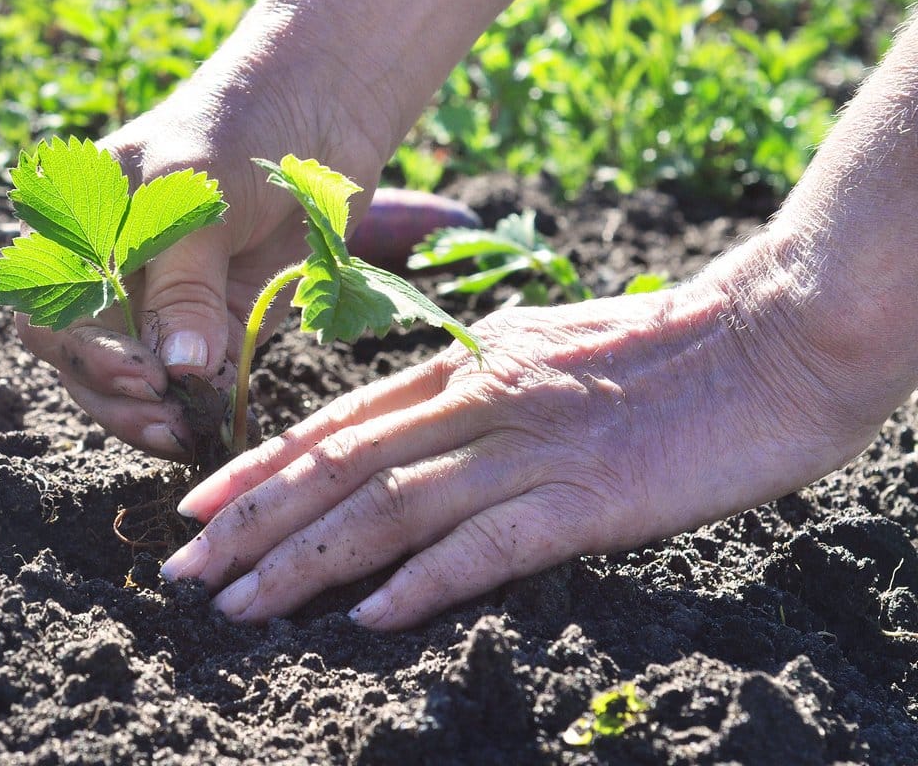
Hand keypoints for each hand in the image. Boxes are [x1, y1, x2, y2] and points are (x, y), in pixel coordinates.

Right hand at [12, 0, 537, 460]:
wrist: (323, 110)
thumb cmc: (242, 126)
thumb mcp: (197, 192)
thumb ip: (183, 281)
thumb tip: (176, 368)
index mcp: (79, 229)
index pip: (49, 308)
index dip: (83, 352)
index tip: (140, 374)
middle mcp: (113, 274)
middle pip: (82, 361)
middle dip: (116, 398)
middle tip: (165, 419)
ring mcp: (165, 306)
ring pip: (134, 384)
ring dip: (155, 415)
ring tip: (189, 433)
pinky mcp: (218, 328)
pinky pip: (197, 385)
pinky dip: (203, 409)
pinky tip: (219, 420)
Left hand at [161, 285, 878, 629]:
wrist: (773, 337)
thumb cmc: (666, 347)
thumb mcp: (547, 345)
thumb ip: (477, 381)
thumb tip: (420, 419)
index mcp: (466, 362)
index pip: (337, 419)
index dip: (258, 467)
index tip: (197, 506)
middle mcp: (478, 399)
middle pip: (338, 466)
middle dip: (250, 523)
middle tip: (183, 569)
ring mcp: (528, 447)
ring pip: (387, 508)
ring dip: (304, 562)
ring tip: (238, 607)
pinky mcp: (586, 498)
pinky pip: (484, 545)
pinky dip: (420, 582)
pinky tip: (366, 619)